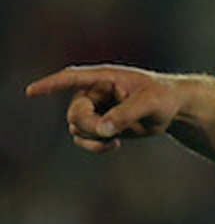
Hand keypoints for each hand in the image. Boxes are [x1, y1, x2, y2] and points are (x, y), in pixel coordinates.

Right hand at [26, 65, 183, 152]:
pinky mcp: (99, 124)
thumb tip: (102, 129)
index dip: (51, 85)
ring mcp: (95, 109)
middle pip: (74, 114)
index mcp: (104, 77)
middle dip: (89, 126)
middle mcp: (94, 92)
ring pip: (76, 128)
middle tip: (110, 132)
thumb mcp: (150, 103)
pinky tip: (114, 143)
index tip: (31, 92)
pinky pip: (84, 138)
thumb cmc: (164, 97)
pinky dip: (95, 145)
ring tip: (116, 138)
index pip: (72, 78)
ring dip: (93, 138)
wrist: (173, 109)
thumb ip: (126, 114)